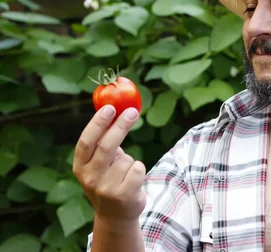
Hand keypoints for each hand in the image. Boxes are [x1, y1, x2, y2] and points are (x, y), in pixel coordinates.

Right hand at [73, 105, 145, 226]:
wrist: (116, 215)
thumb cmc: (108, 180)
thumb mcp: (98, 164)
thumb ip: (102, 143)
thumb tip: (115, 110)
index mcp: (79, 167)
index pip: (86, 141)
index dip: (97, 123)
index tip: (110, 107)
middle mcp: (89, 179)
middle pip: (107, 146)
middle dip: (121, 126)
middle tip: (132, 112)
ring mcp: (106, 188)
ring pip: (126, 159)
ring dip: (130, 160)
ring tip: (124, 173)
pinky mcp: (123, 195)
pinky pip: (138, 168)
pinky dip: (139, 169)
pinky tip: (132, 181)